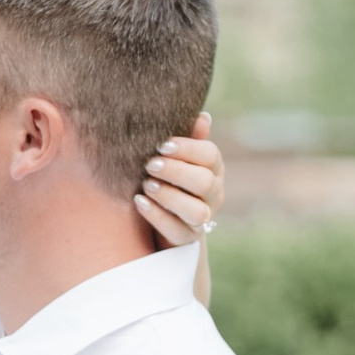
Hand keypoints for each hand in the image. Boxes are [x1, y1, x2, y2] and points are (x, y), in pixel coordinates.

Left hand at [137, 112, 221, 247]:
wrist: (161, 215)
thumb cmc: (167, 175)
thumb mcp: (175, 156)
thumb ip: (188, 138)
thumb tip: (203, 117)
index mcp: (213, 168)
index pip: (211, 155)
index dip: (188, 149)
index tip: (163, 145)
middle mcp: (214, 193)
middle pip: (204, 182)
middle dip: (176, 172)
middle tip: (150, 165)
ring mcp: (202, 218)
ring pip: (195, 211)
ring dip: (169, 196)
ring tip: (147, 185)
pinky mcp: (186, 237)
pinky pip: (177, 231)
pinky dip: (157, 216)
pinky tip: (140, 202)